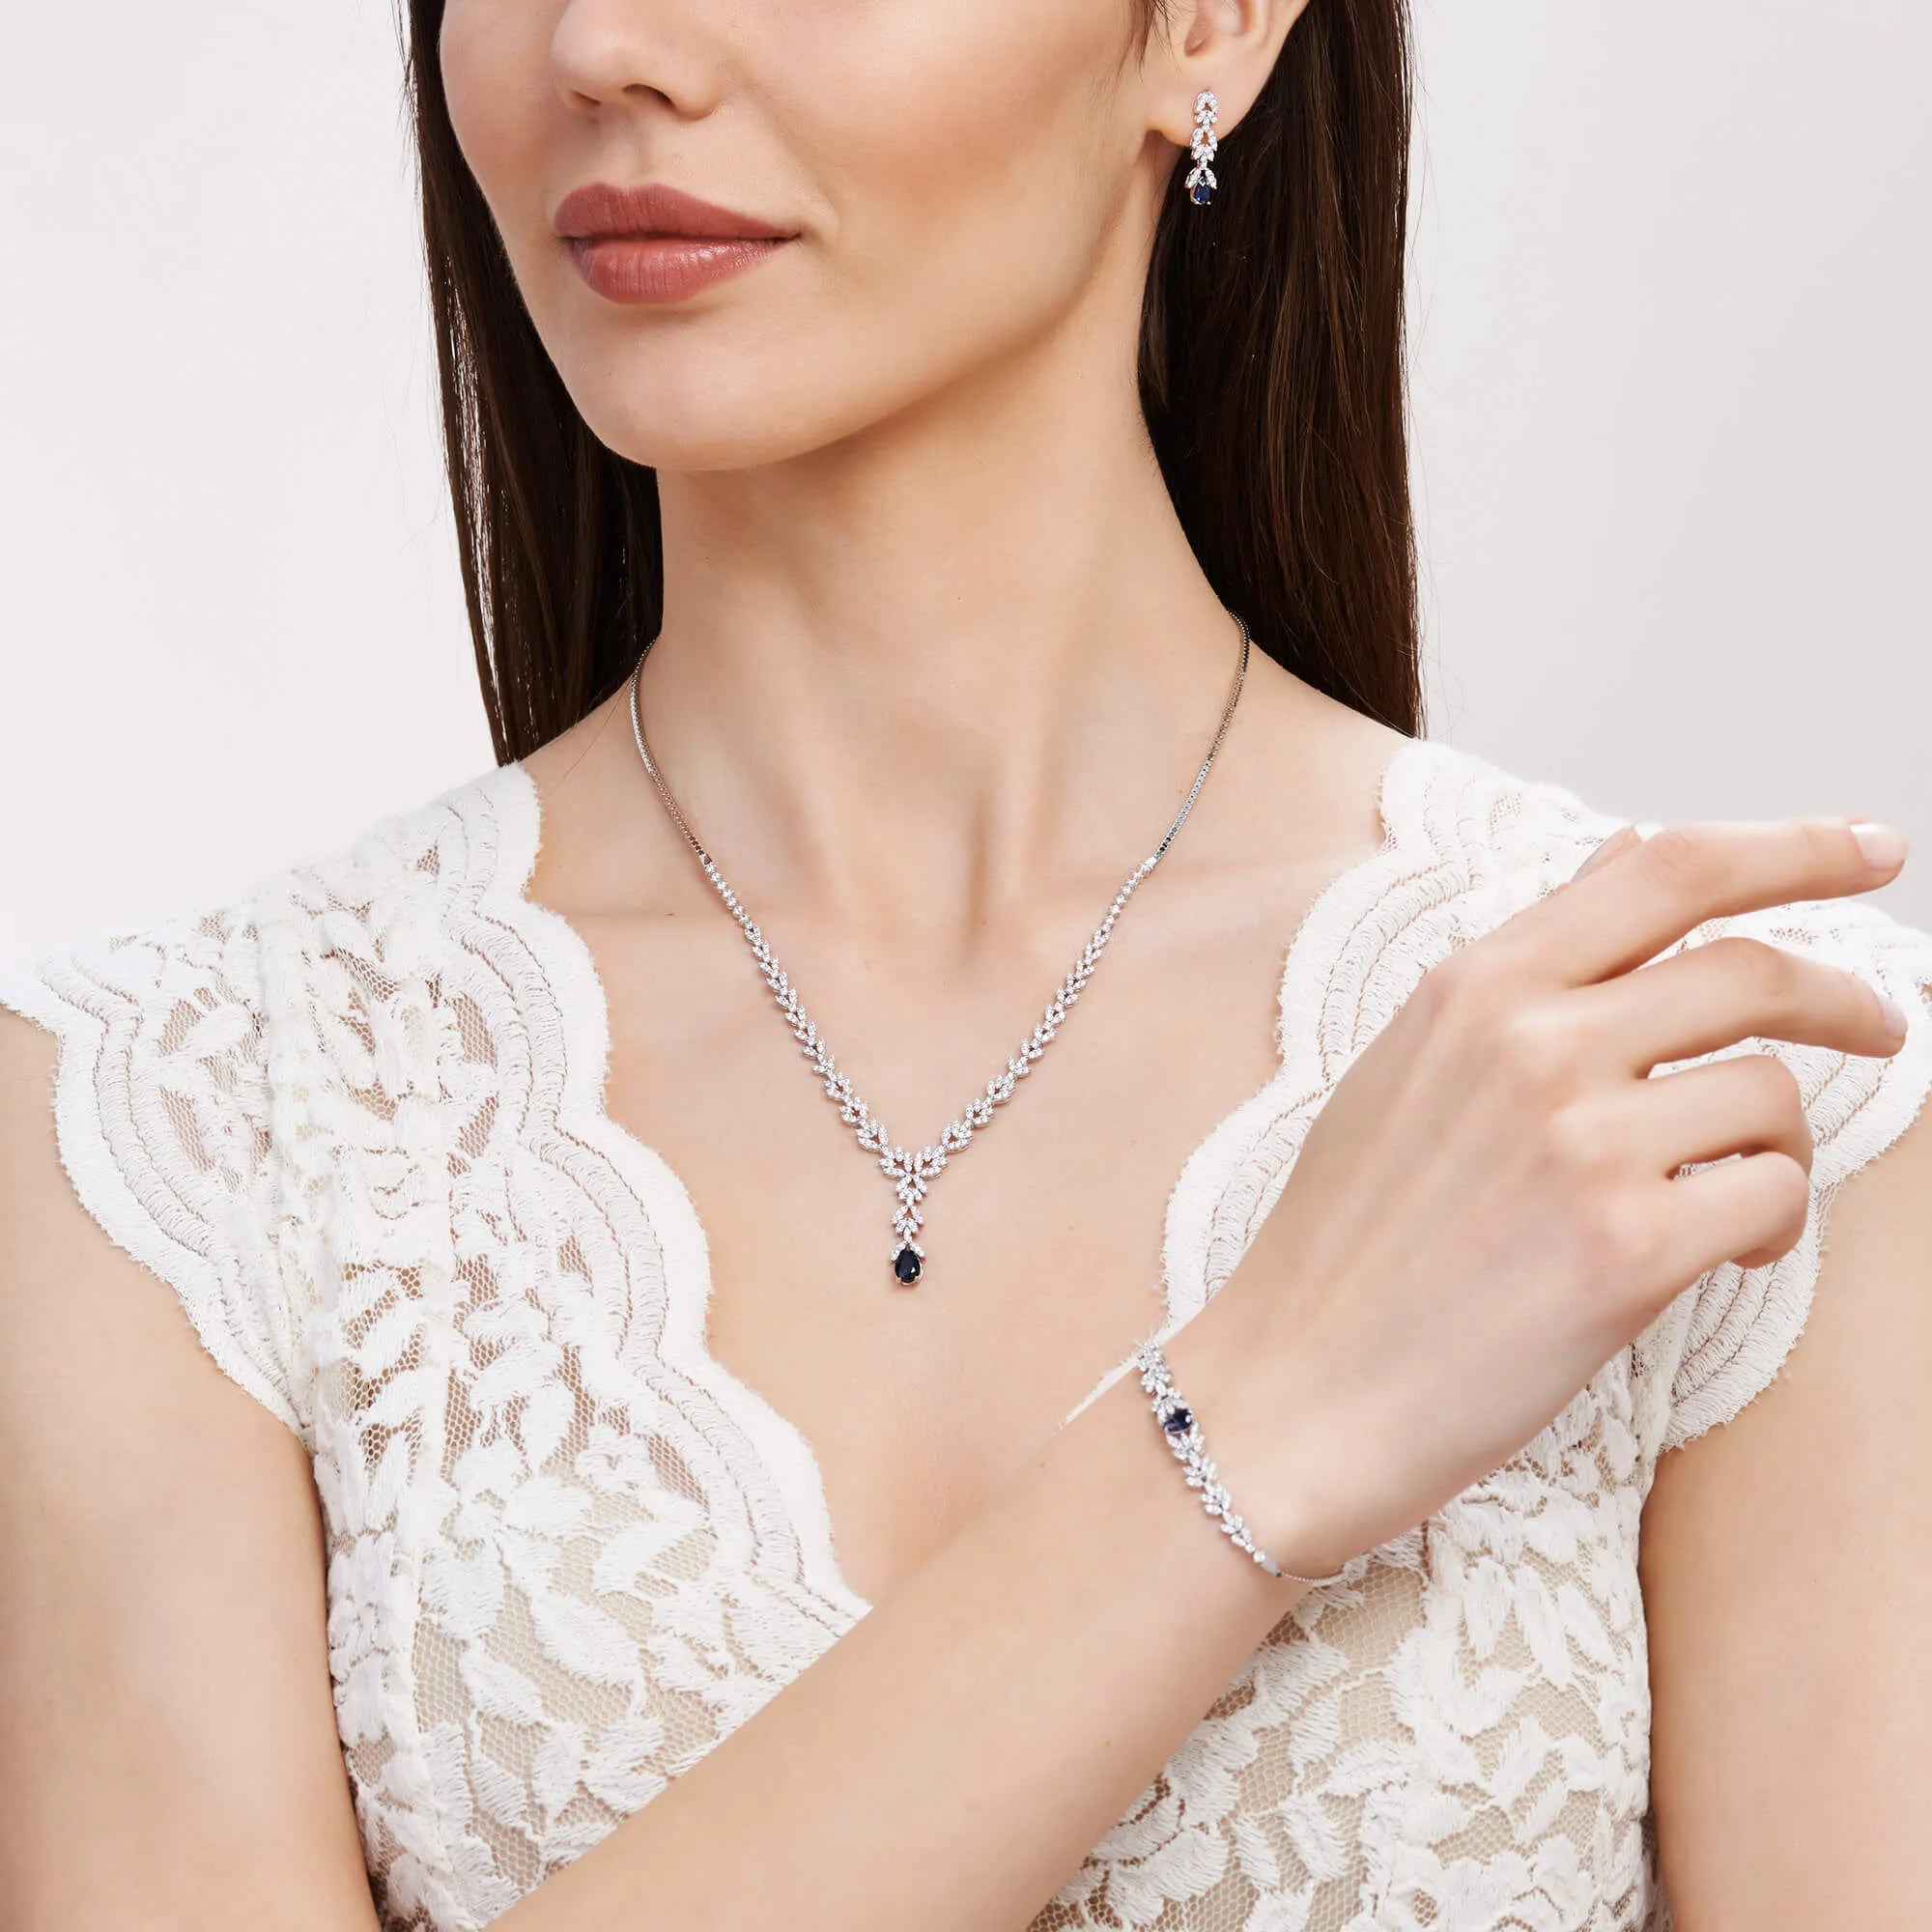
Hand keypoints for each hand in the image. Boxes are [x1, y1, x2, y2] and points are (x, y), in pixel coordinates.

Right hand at [1211, 816, 1910, 1577]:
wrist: (1293, 1389)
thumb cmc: (1344, 1243)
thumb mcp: (1407, 1066)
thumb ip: (1523, 966)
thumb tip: (1625, 853)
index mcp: (1472, 987)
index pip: (1666, 869)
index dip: (1791, 847)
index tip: (1868, 848)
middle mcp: (1530, 1042)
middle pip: (1751, 968)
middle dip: (1847, 994)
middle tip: (1881, 1025)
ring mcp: (1580, 1141)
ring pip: (1772, 1094)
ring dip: (1783, 1144)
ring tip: (1738, 1195)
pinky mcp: (1627, 1249)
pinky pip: (1771, 1196)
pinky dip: (1772, 1224)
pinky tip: (1727, 1252)